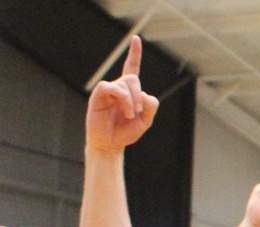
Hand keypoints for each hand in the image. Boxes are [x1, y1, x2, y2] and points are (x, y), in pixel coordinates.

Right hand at [85, 38, 157, 153]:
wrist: (110, 144)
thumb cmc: (125, 132)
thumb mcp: (145, 121)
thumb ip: (150, 106)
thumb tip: (145, 94)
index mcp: (129, 92)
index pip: (131, 68)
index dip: (134, 54)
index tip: (136, 39)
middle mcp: (117, 88)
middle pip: (133, 78)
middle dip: (139, 94)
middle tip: (138, 111)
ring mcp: (107, 91)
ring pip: (125, 83)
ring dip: (132, 100)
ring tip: (131, 114)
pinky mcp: (99, 95)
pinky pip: (112, 87)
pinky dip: (123, 98)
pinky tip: (127, 111)